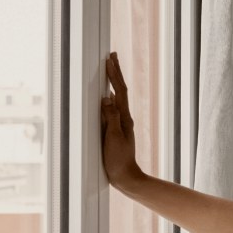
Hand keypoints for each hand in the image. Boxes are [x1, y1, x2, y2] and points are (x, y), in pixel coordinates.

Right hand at [100, 52, 144, 189]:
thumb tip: (107, 97)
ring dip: (114, 82)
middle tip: (112, 56)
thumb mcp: (112, 138)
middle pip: (120, 91)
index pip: (119, 91)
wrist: (126, 177)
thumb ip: (110, 118)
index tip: (110, 59)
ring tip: (110, 69)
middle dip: (116, 73)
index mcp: (124, 118)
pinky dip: (110, 96)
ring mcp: (120, 124)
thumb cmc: (118, 160)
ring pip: (117, 97)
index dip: (115, 75)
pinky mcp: (115, 130)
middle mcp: (124, 118)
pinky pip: (113, 108)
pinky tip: (107, 95)